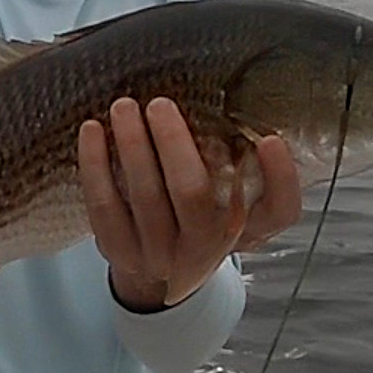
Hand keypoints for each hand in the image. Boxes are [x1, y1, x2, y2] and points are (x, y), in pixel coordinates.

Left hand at [78, 96, 304, 311]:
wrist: (164, 268)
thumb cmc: (206, 218)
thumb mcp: (244, 202)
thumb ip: (258, 170)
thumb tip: (260, 128)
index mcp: (242, 230)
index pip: (277, 212)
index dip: (279, 177)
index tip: (270, 140)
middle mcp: (203, 250)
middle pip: (192, 195)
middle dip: (174, 144)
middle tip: (159, 104)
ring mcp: (158, 256)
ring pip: (144, 198)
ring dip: (132, 147)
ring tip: (124, 107)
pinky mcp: (120, 252)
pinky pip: (103, 207)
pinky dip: (95, 165)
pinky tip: (92, 130)